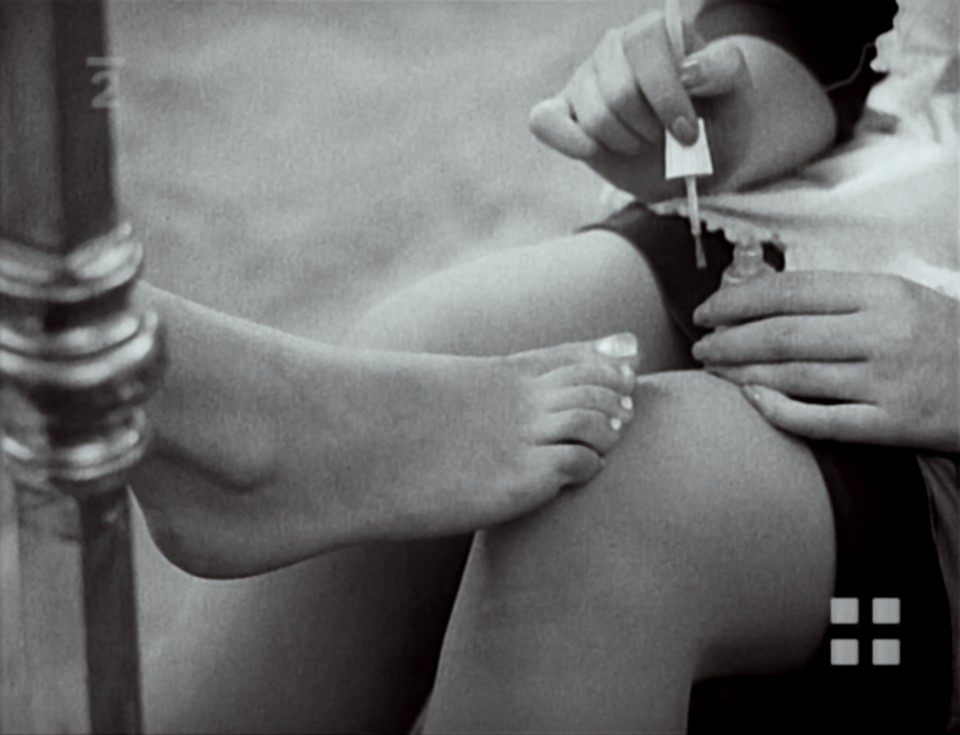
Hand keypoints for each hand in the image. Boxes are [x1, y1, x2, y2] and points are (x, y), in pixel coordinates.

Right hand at [529, 11, 748, 201]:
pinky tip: (596, 151)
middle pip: (618, 91)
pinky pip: (544, 121)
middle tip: (663, 138)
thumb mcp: (735, 94)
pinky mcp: (560, 113)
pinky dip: (570, 142)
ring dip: (624, 143)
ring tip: (641, 143)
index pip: (647, 45)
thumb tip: (689, 70)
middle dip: (646, 127)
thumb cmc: (714, 122)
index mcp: (655, 32)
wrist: (694, 159)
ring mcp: (583, 79)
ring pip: (593, 117)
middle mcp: (614, 48)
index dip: (665, 94)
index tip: (686, 132)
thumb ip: (724, 70)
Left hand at [692, 272, 959, 452]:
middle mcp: (882, 333)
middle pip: (783, 335)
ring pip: (793, 376)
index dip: (737, 302)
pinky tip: (750, 400)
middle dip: (728, 341)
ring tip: (713, 371)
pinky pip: (820, 420)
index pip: (791, 291)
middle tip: (699, 348)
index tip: (705, 312)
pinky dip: (778, 410)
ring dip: (741, 373)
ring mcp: (887, 381)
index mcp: (882, 293)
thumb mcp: (898, 298)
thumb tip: (761, 300)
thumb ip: (837, 299)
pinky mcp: (893, 425)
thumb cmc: (939, 336)